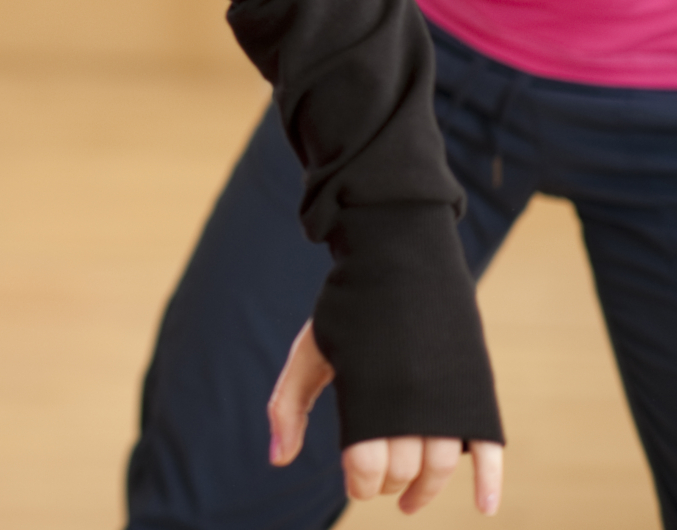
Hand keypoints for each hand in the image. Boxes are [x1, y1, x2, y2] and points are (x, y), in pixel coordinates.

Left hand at [268, 319, 502, 514]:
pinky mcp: (474, 390)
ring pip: (441, 465)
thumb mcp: (309, 352)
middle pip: (404, 469)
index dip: (360, 484)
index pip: (367, 466)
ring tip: (410, 501)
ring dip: (427, 491)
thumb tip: (276, 461)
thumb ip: (288, 406)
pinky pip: (488, 447)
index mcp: (365, 391)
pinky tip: (485, 507)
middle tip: (378, 480)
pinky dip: (490, 481)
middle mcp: (408, 399)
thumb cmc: (347, 311)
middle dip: (389, 483)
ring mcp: (446, 396)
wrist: (399, 261)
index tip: (355, 483)